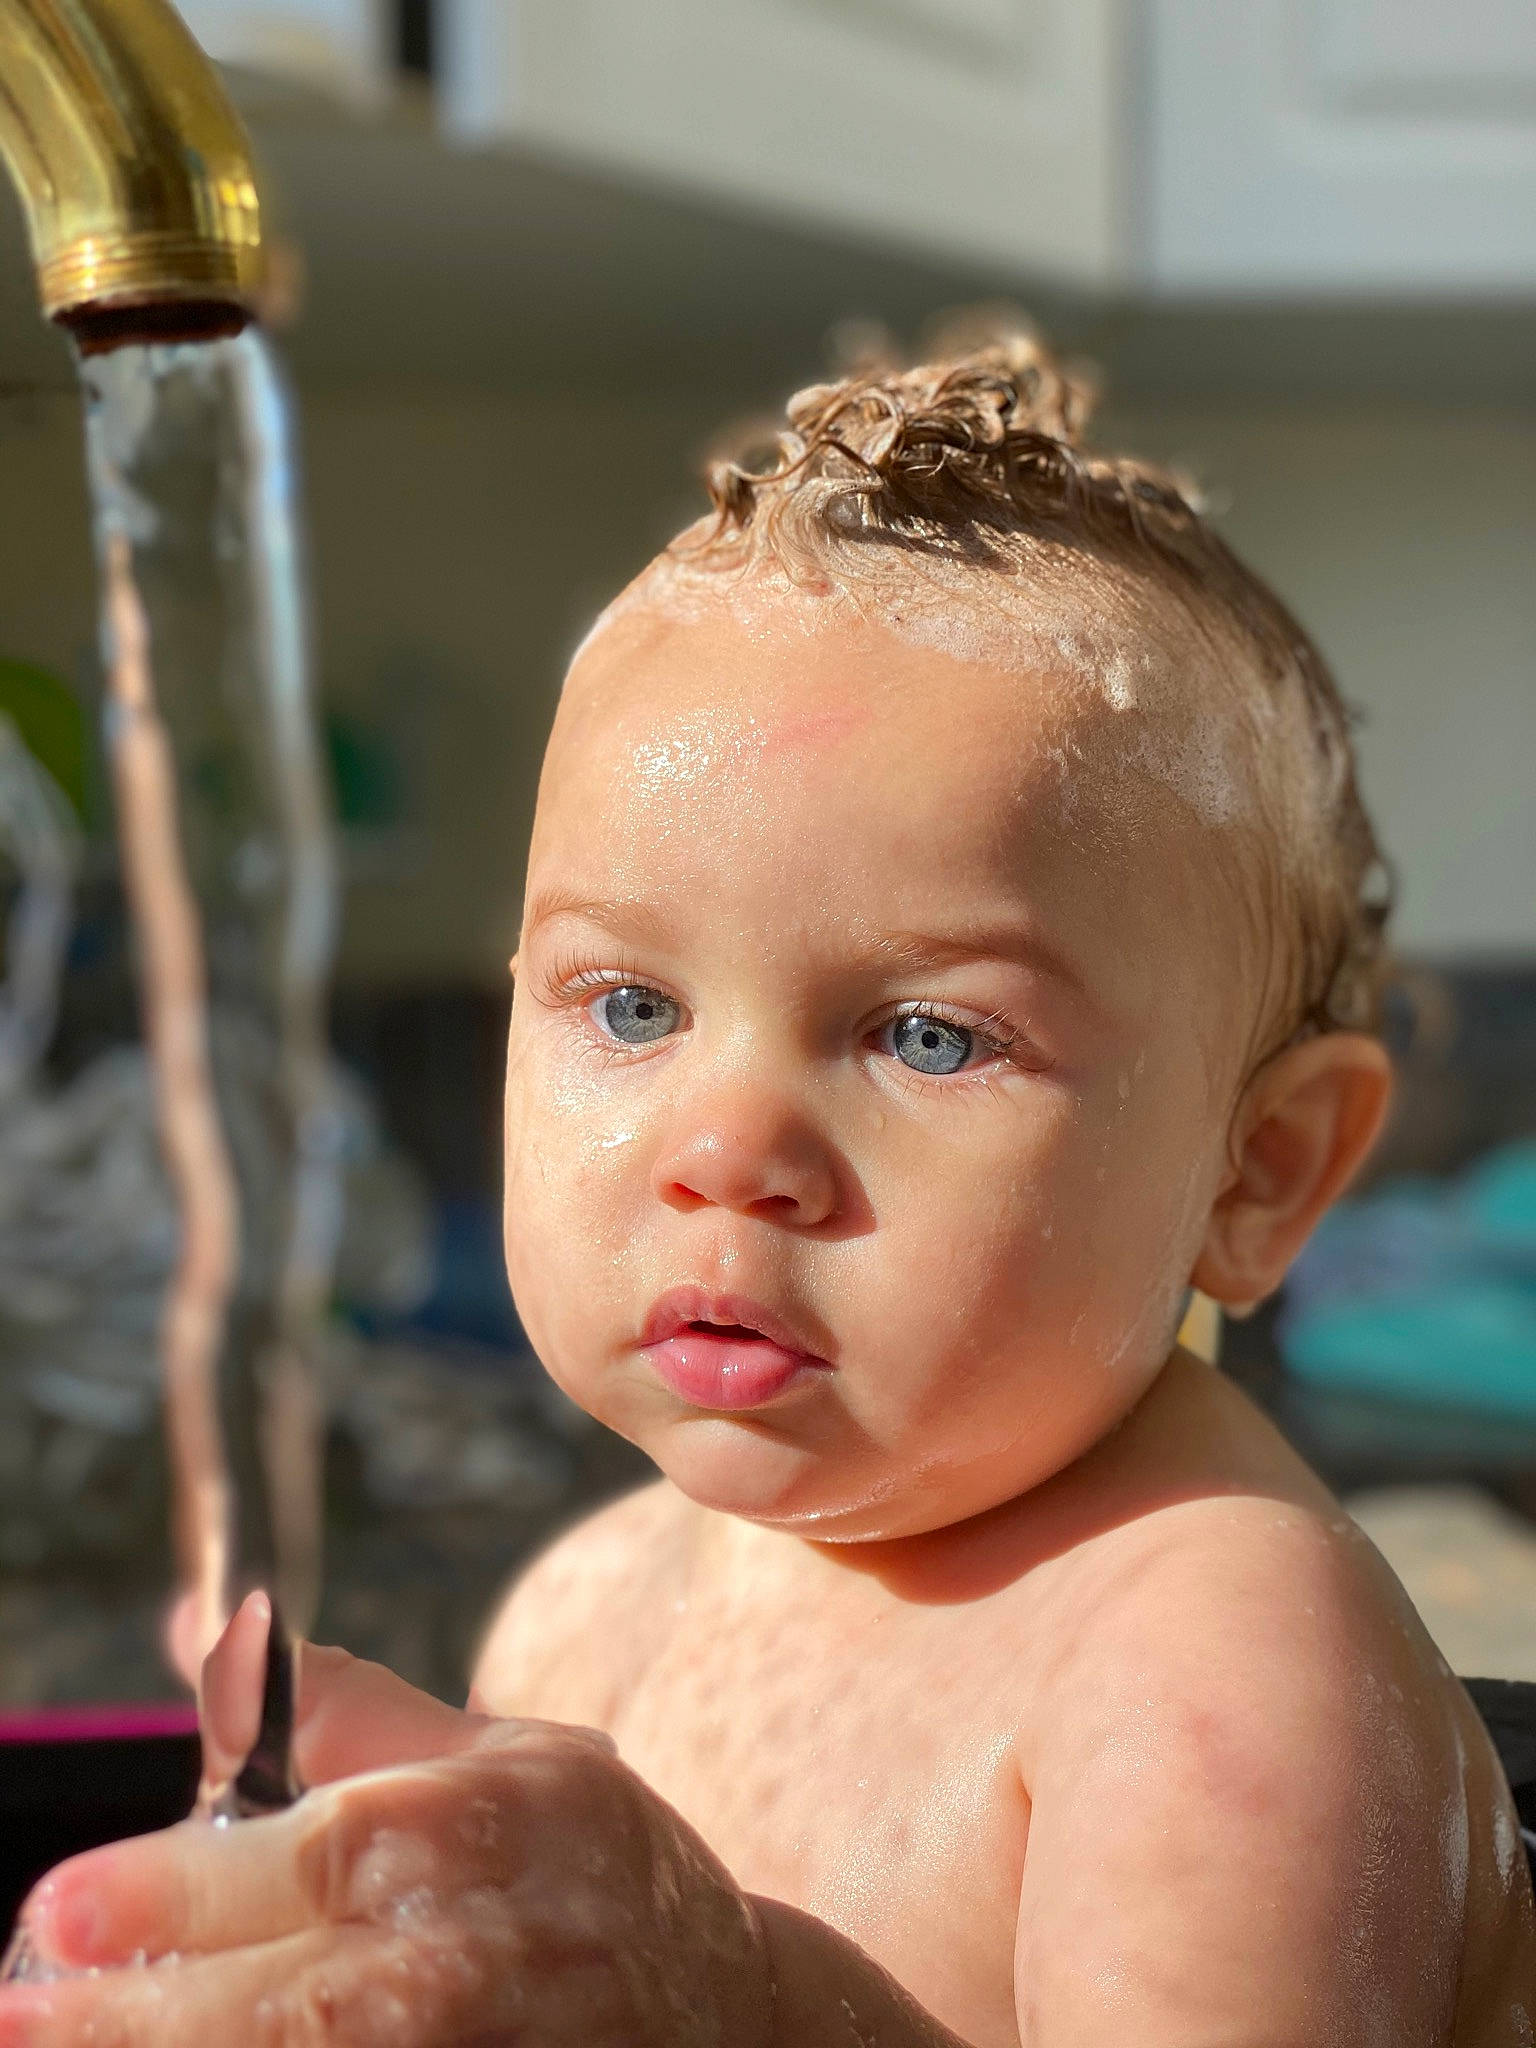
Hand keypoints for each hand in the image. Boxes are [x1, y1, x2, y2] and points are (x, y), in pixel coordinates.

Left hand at [0, 1614, 773, 2046]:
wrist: (730, 2009)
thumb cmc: (582, 1857)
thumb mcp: (496, 1749)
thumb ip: (346, 1709)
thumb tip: (199, 1634)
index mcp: (503, 1819)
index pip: (333, 1851)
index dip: (194, 1889)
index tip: (59, 1906)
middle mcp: (508, 1950)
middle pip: (319, 2002)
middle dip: (158, 2017)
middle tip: (18, 2013)